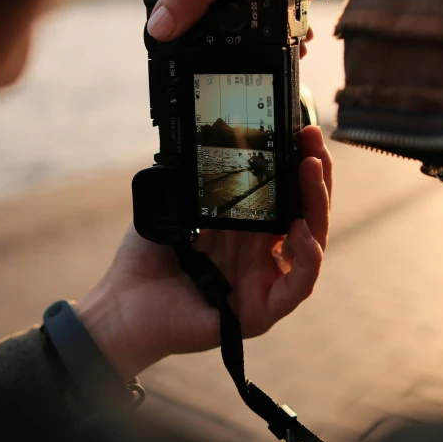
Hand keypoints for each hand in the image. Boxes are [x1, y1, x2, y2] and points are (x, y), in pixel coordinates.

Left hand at [77, 126, 330, 380]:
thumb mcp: (175, 207)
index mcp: (247, 226)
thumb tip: (213, 140)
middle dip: (315, 172)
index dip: (297, 161)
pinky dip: (308, 258)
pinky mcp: (261, 311)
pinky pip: (298, 285)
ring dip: (317, 204)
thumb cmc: (148, 258)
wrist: (125, 304)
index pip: (287, 191)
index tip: (300, 130)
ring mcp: (265, 280)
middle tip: (313, 139)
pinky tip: (303, 230)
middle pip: (306, 210)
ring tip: (312, 171)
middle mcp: (262, 251)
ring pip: (312, 242)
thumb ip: (197, 179)